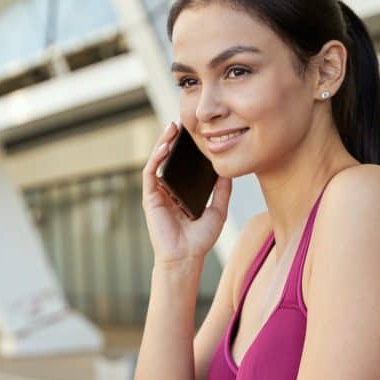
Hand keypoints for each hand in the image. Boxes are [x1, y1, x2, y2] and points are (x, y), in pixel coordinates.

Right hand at [142, 121, 231, 264]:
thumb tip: (228, 171)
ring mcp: (158, 193)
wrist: (187, 257)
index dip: (187, 148)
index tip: (196, 132)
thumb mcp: (218, 210)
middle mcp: (169, 190)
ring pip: (157, 162)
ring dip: (162, 144)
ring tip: (171, 129)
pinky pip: (150, 174)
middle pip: (168, 159)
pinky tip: (163, 147)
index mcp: (183, 191)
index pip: (183, 164)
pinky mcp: (150, 198)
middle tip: (181, 122)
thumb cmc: (200, 240)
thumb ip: (222, 191)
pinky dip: (155, 158)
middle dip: (173, 140)